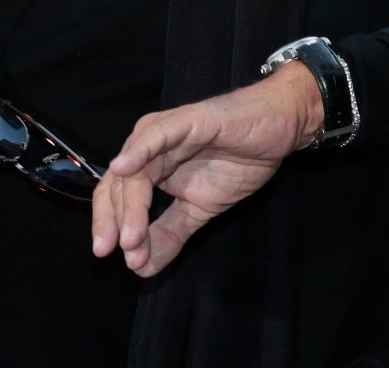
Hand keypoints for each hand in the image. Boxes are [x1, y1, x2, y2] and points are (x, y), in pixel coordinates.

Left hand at [92, 61, 322, 277]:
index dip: (110, 225)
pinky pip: (159, 134)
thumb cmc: (239, 161)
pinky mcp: (189, 120)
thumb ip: (171, 234)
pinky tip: (125, 167)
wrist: (278, 130)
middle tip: (126, 252)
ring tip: (132, 236)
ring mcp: (167, 131)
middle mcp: (150, 146)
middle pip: (120, 184)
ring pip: (137, 167)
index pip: (117, 196)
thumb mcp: (201, 208)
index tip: (114, 258)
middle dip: (117, 220)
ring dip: (131, 203)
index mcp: (150, 165)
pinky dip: (140, 150)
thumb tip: (141, 268)